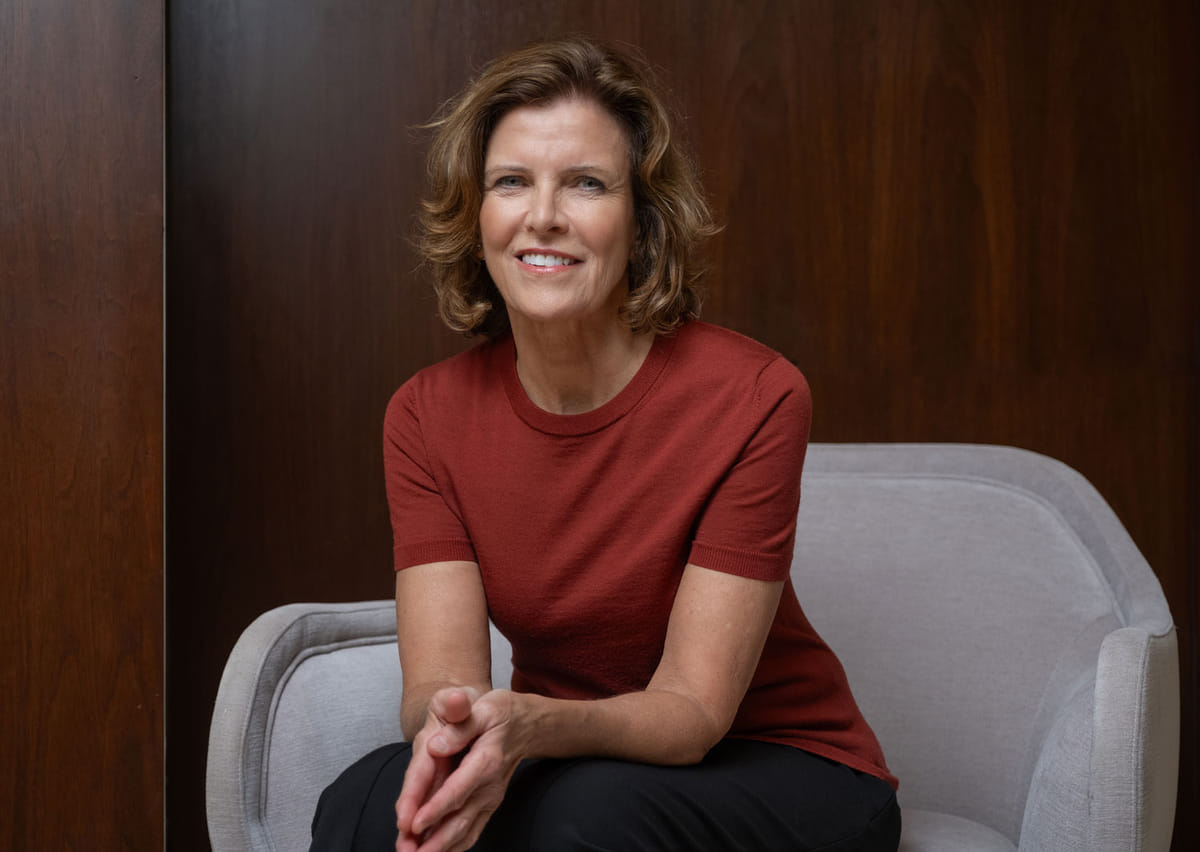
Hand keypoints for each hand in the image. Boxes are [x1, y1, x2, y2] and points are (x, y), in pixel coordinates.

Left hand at [395, 687, 526, 851]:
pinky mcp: (487, 805)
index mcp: (485, 760)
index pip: (457, 789)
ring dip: (439, 848)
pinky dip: (452, 846)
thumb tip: (436, 745)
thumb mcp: (480, 706)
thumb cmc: (498, 712)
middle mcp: (488, 785)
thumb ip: (459, 725)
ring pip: (464, 832)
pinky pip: (470, 832)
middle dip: (432, 840)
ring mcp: (489, 798)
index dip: (434, 809)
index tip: (413, 825)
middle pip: (459, 820)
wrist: (525, 724)